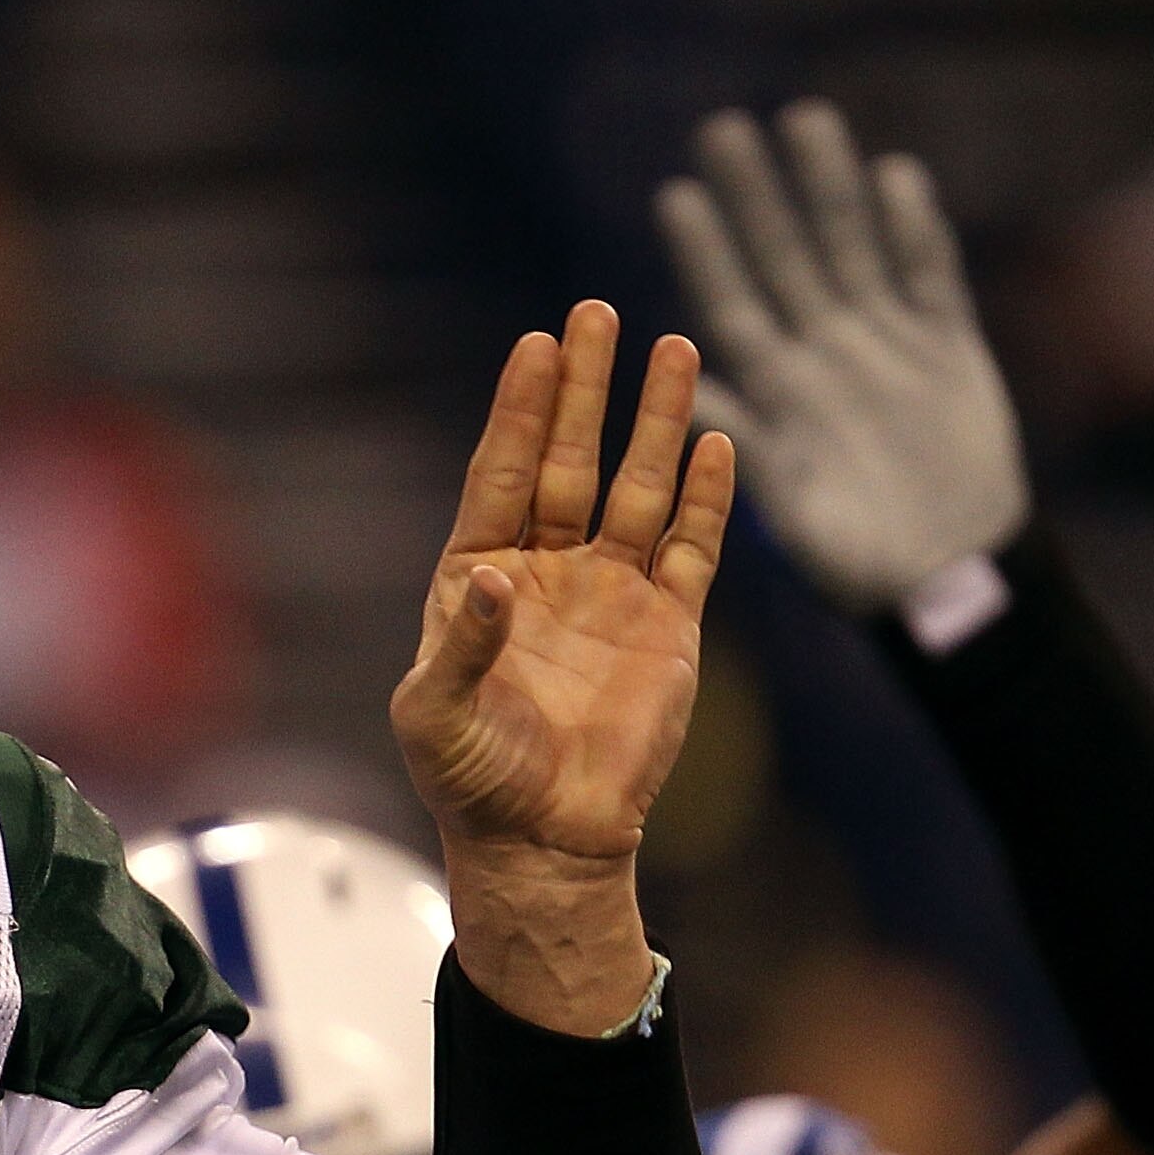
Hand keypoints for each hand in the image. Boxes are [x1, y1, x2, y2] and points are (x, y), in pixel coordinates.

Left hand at [393, 306, 726, 1031]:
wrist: (546, 840)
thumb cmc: (472, 779)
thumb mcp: (433, 715)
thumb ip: (460, 647)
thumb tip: (493, 582)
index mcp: (479, 577)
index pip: (502, 473)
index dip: (519, 411)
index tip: (536, 344)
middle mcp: (547, 571)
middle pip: (569, 458)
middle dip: (585, 389)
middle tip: (596, 313)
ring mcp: (612, 592)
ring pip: (638, 488)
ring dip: (656, 423)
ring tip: (675, 348)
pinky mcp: (668, 625)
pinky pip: (692, 547)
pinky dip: (709, 499)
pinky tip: (720, 442)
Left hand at [656, 102, 1027, 606]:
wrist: (949, 575)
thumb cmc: (856, 561)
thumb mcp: (793, 510)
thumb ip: (751, 448)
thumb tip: (693, 394)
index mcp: (777, 392)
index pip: (730, 305)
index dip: (705, 251)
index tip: (674, 194)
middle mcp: (823, 355)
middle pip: (784, 258)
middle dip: (757, 195)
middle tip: (721, 127)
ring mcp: (884, 345)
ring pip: (852, 249)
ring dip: (830, 188)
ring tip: (804, 119)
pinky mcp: (946, 348)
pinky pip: (928, 276)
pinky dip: (914, 229)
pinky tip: (895, 175)